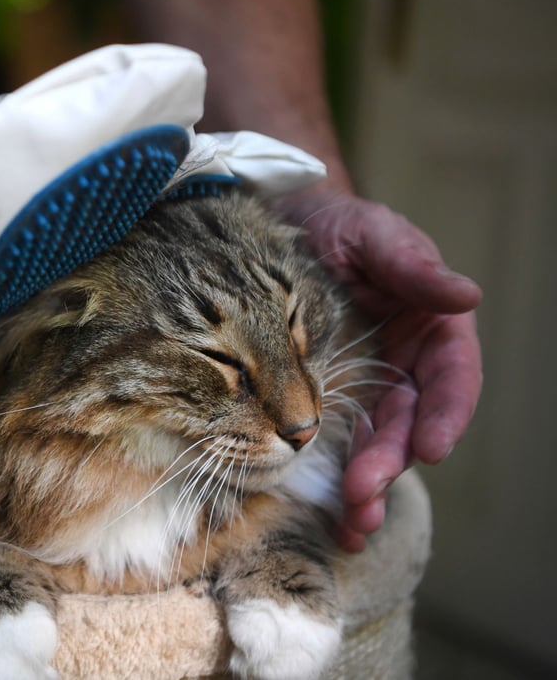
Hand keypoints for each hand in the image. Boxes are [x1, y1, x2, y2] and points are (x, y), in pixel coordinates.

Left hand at [277, 190, 482, 551]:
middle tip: (365, 493)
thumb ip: (411, 265)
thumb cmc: (336, 226)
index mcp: (430, 327)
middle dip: (392, 461)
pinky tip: (339, 516)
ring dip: (372, 486)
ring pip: (381, 443)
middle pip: (412, 422)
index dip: (446, 413)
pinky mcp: (332, 399)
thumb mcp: (372, 235)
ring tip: (354, 523)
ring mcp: (371, 385)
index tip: (432, 446)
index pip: (451, 376)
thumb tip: (467, 295)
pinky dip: (343, 479)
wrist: (283, 228)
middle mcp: (407, 363)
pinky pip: (343, 443)